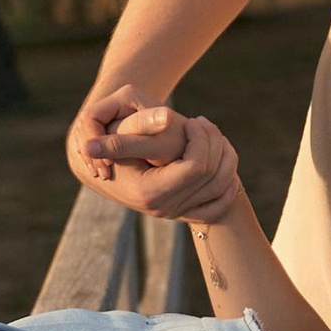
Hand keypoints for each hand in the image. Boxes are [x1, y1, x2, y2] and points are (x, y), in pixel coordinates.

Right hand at [71, 92, 239, 223]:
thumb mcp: (121, 127)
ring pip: (221, 188)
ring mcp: (174, 214)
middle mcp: (163, 209)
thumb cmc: (110, 139)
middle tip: (200, 122)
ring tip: (211, 135)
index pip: (196, 166)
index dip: (201, 140)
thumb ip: (141, 123)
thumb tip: (167, 117)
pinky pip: (218, 207)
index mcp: (150, 192)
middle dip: (213, 142)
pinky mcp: (182, 214)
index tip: (191, 121)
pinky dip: (227, 185)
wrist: (102, 164)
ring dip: (225, 157)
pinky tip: (224, 163)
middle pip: (211, 175)